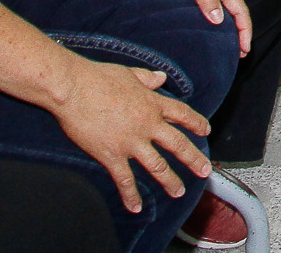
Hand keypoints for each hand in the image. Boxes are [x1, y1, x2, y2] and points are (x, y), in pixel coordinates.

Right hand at [52, 54, 214, 213]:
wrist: (74, 89)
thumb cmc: (99, 77)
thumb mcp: (129, 73)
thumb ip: (147, 78)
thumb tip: (161, 77)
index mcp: (152, 103)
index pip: (182, 114)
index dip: (196, 122)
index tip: (206, 131)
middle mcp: (147, 124)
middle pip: (178, 144)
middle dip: (193, 159)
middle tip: (204, 171)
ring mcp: (131, 142)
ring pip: (157, 166)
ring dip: (170, 181)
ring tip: (179, 192)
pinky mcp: (112, 155)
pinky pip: (125, 180)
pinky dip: (130, 196)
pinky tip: (136, 208)